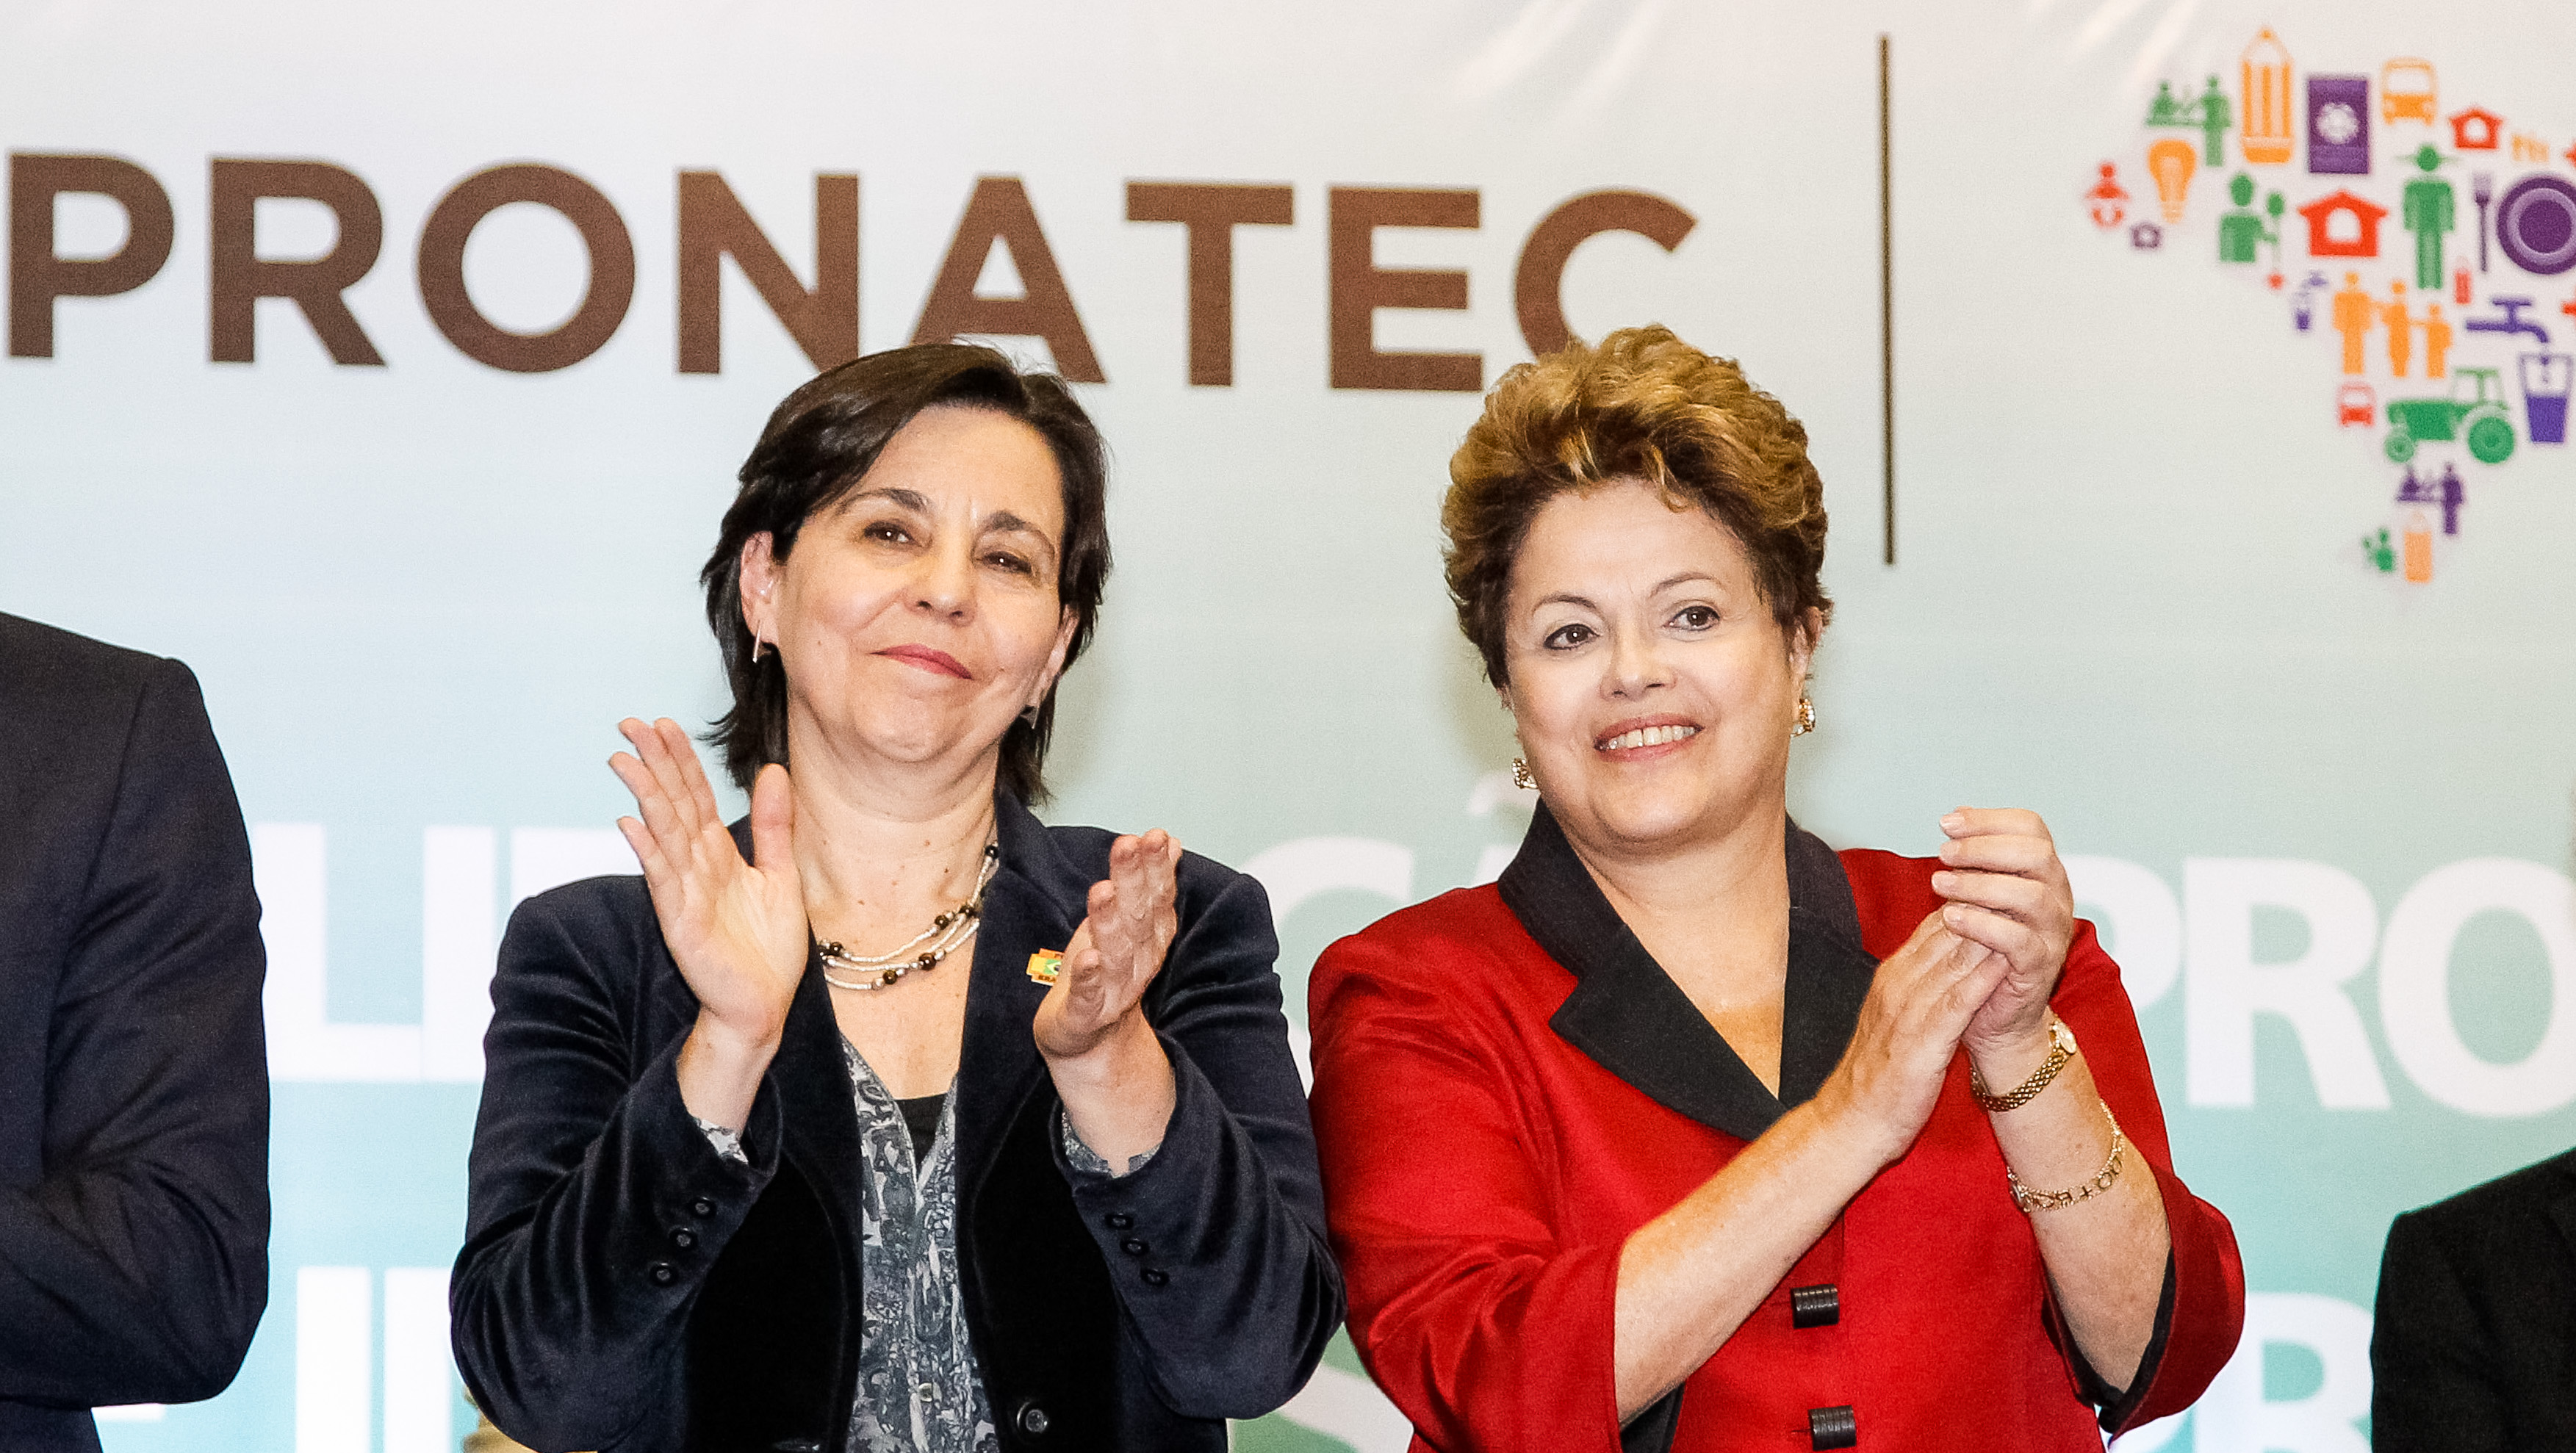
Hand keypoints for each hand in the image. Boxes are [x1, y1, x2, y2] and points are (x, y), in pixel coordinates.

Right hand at [610, 719, 806, 1059]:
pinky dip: (648, 850)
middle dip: (654, 764)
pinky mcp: (682, 921)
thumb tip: (773, 771)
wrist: (763, 1004)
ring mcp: (685, 892)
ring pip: (663, 833)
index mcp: (719, 854)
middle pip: (673, 804)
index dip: (681, 760)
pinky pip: (663, 879)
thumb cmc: (768, 948)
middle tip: (631, 724)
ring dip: (644, 796)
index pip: (696, 796)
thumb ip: (776, 825)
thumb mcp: (781, 875)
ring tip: (625, 760)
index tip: (665, 724)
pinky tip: (631, 823)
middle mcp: (697, 867)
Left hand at [1033, 830, 1181, 1064]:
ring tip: (1104, 891)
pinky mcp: (1084, 1014)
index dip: (1156, 867)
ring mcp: (1113, 990)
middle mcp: (1137, 961)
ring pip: (1114, 953)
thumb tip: (1170, 841)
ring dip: (1110, 922)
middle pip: (1137, 918)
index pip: (1156, 897)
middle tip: (1130, 845)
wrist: (1087, 1037)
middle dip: (1134, 880)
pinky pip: (1088, 996)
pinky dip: (1089, 978)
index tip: (1154, 836)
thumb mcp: (1125, 921)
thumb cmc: (1101, 972)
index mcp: (1148, 937)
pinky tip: (1088, 959)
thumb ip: (1148, 882)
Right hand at [1816, 910, 2008, 1166]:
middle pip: (1945, 935)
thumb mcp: (1894, 1020)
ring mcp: (1907, 1011)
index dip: (1968, 906)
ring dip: (1987, 935)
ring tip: (2019, 914)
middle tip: (2018, 889)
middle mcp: (1896, 985)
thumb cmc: (1876, 1077)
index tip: (2000, 890)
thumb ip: (1917, 989)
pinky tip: (2004, 962)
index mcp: (1890, 978)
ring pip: (1952, 960)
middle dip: (1982, 911)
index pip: (1933, 929)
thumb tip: (1947, 966)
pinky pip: (1956, 1001)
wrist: (1851, 1122)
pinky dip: (1981, 979)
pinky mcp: (1921, 1041)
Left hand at [1930, 807, 2075, 1059]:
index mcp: (2042, 872)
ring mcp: (2053, 932)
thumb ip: (1973, 858)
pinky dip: (1982, 924)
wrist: (1995, 1013)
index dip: (1988, 819)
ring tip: (1939, 885)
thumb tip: (1956, 815)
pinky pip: (2018, 939)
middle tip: (1943, 854)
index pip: (2030, 827)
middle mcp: (2056, 896)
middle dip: (1984, 847)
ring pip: (2029, 895)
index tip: (1946, 824)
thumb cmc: (1982, 949)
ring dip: (1979, 884)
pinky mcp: (2040, 965)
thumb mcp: (1977, 893)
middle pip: (2036, 853)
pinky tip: (1951, 918)